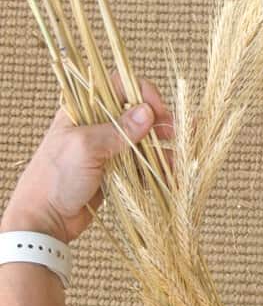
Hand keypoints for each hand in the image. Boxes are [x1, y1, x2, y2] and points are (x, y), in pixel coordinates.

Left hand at [1, 79, 172, 243]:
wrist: (45, 219)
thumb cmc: (55, 178)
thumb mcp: (85, 148)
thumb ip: (117, 130)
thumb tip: (148, 112)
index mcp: (83, 110)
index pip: (118, 86)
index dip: (142, 93)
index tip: (157, 111)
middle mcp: (96, 125)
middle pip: (134, 113)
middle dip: (156, 122)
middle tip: (170, 134)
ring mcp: (106, 149)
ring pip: (141, 140)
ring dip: (159, 148)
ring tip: (175, 160)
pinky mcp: (114, 171)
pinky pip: (140, 164)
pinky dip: (155, 168)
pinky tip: (167, 175)